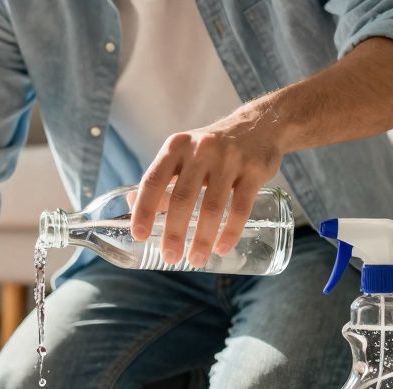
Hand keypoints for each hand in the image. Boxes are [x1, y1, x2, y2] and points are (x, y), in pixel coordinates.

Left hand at [129, 109, 285, 267]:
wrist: (259, 126)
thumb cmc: (212, 149)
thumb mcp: (183, 155)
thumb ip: (161, 179)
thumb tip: (132, 205)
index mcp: (176, 147)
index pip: (153, 180)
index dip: (144, 209)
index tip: (140, 235)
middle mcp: (201, 149)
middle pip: (182, 198)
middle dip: (174, 232)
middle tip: (170, 257)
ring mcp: (230, 159)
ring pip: (212, 206)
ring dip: (203, 238)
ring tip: (196, 259)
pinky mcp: (254, 170)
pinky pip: (241, 206)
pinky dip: (231, 231)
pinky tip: (223, 248)